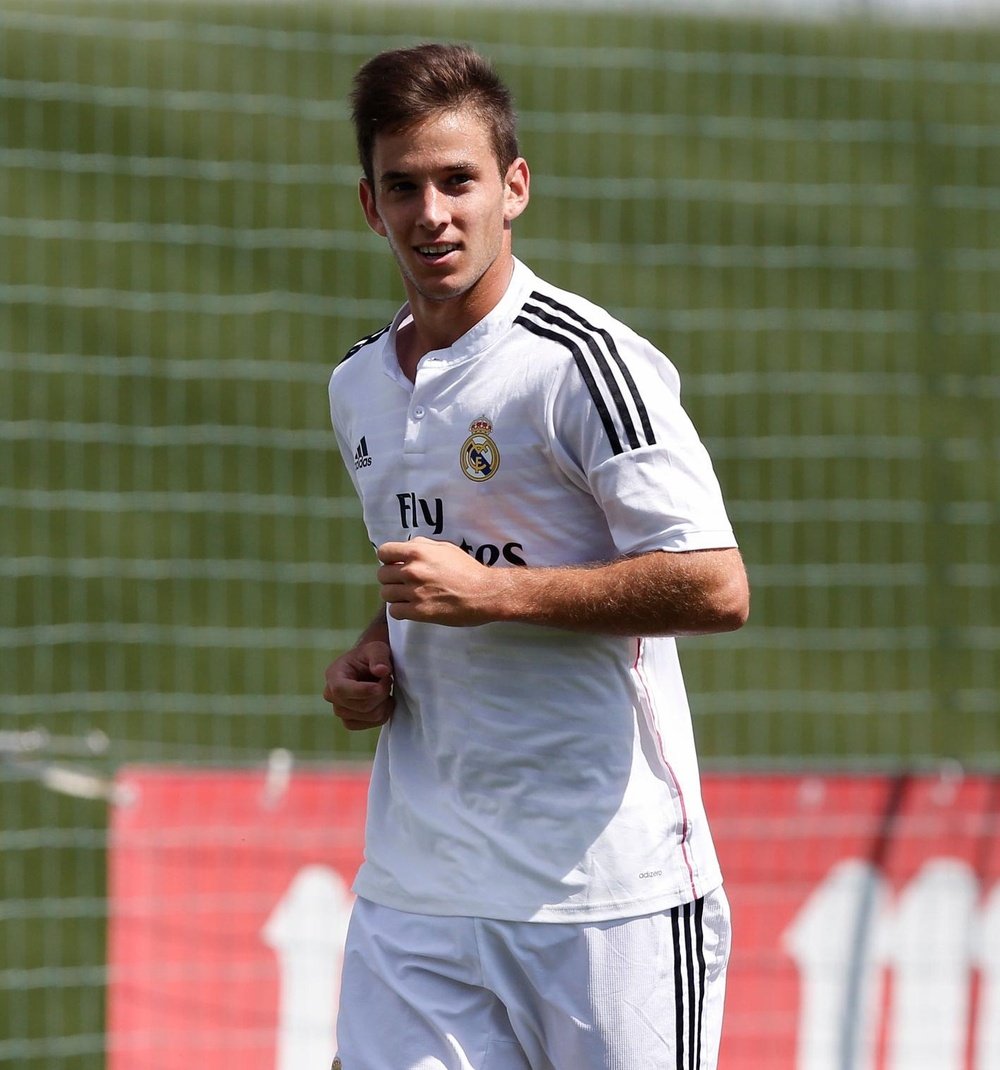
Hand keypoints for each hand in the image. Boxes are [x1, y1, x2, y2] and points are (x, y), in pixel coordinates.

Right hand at [323, 641, 394, 730]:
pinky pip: (372, 723)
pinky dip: (383, 713)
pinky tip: (382, 701)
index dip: (363, 690)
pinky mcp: (350, 722)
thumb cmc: (369, 656)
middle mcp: (331, 696)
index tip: (383, 683)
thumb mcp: (376, 648)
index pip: (341, 690)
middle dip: (381, 692)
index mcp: (333, 675)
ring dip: (384, 702)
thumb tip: (381, 671)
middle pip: (362, 705)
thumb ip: (379, 657)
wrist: (367, 667)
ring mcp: (340, 711)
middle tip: (387, 679)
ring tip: (383, 688)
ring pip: (370, 716)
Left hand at [377, 537, 506, 625]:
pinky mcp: (419, 612)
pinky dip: (399, 610)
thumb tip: (405, 549)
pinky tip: (410, 608)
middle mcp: (412, 571)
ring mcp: (414, 592)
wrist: (484, 593)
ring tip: (407, 596)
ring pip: (386, 594)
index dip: (388, 558)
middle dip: (391, 578)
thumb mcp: (445, 548)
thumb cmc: (467, 569)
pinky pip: (394, 611)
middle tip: (403, 582)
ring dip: (394, 595)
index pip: (384, 552)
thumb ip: (422, 546)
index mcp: (417, 552)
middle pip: (382, 575)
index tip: (396, 564)